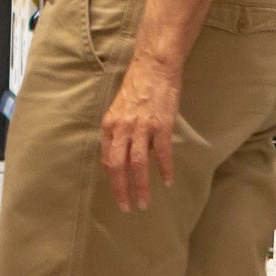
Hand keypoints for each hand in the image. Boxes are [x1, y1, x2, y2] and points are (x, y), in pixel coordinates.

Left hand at [100, 58, 180, 212]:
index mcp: (109, 124)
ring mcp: (142, 127)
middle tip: (127, 208)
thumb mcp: (119, 109)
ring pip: (138, 164)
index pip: (107, 158)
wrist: (154, 67)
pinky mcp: (161, 125)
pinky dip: (165, 169)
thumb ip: (118, 131)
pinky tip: (168, 181)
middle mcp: (122, 128)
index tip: (118, 194)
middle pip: (118, 166)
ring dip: (141, 186)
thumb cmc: (137, 87)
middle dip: (121, 190)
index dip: (112, 179)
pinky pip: (162, 153)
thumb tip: (120, 153)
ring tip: (144, 203)